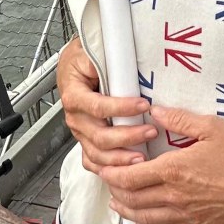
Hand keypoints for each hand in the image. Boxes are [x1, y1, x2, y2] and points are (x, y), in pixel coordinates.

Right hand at [57, 37, 154, 172]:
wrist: (73, 65)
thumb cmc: (84, 57)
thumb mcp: (92, 51)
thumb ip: (107, 59)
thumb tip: (128, 58)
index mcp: (74, 94)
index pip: (98, 106)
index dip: (120, 108)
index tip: (144, 105)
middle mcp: (75, 117)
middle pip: (99, 136)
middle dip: (127, 137)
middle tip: (151, 131)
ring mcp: (79, 131)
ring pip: (97, 154)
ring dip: (121, 158)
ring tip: (143, 157)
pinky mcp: (85, 139)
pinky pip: (93, 161)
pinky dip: (108, 170)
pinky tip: (125, 172)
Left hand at [103, 106, 223, 223]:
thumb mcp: (212, 127)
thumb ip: (181, 119)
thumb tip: (158, 112)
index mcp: (176, 170)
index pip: (132, 176)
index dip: (113, 174)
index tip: (104, 168)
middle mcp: (176, 197)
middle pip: (133, 199)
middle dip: (115, 191)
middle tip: (107, 183)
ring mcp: (187, 215)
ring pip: (145, 218)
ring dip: (127, 210)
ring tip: (118, 202)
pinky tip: (145, 219)